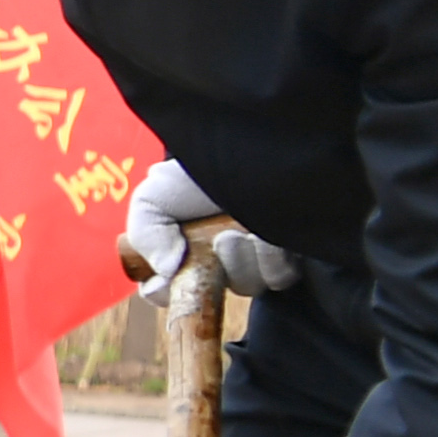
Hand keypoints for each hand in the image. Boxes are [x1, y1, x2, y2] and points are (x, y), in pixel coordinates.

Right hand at [120, 159, 304, 296]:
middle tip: (216, 241)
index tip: (163, 284)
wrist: (266, 146)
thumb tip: (166, 273)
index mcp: (184, 235)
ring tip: (242, 230)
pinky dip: (270, 260)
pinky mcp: (291, 256)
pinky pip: (277, 278)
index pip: (166, 281)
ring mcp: (256, 252)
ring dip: (240, 262)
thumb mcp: (156, 193)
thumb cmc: (207, 163)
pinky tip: (270, 236)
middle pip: (206, 289)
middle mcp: (218, 247)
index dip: (163, 289)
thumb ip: (146, 233)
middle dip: (208, 272)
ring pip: (243, 285)